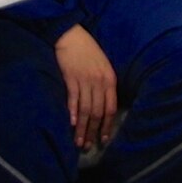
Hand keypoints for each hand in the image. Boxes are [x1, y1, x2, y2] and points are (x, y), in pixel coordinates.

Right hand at [54, 24, 116, 150]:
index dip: (107, 125)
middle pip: (98, 112)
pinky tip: (72, 124)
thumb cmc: (88, 51)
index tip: (104, 139)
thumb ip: (105, 85)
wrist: (72, 36)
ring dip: (82, 128)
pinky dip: (73, 113)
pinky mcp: (70, 79)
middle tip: (89, 147)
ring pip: (85, 110)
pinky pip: (73, 99)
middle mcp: (99, 82)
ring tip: (79, 142)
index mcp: (109, 80)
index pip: (111, 108)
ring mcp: (84, 81)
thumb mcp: (103, 66)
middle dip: (94, 131)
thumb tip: (104, 107)